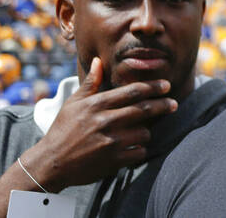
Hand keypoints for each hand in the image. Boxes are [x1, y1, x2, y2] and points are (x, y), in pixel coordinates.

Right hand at [20, 57, 176, 191]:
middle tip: (174, 103)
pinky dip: (140, 149)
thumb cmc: (63, 129)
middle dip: (162, 105)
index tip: (166, 85)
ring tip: (142, 130)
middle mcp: (105, 121)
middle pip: (144, 109)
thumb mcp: (73, 103)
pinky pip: (139, 152)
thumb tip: (99, 61)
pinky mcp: (114, 161)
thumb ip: (90, 83)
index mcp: (97, 105)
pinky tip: (135, 147)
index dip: (152, 87)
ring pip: (144, 132)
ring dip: (147, 130)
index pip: (132, 91)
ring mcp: (111, 142)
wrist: (52, 163)